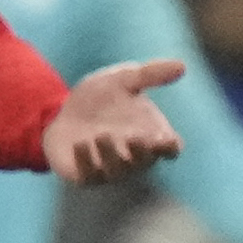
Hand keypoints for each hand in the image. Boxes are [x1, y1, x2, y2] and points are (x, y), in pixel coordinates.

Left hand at [44, 58, 184, 182]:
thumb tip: (182, 65)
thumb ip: (150, 74)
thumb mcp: (123, 79)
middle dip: (142, 152)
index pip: (171, 149)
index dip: (171, 147)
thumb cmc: (102, 97)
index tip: (167, 139)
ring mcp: (109, 167)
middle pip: (145, 162)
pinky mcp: (84, 174)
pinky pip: (88, 177)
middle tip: (135, 137)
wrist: (61, 109)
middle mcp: (133, 155)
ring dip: (111, 155)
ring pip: (117, 171)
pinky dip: (86, 162)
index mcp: (150, 134)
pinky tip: (80, 144)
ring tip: (101, 135)